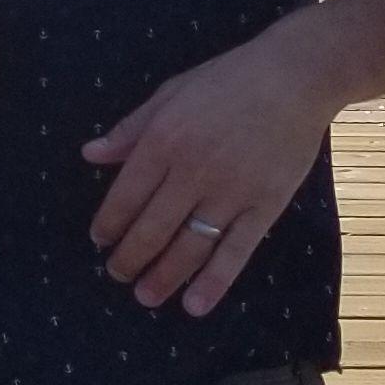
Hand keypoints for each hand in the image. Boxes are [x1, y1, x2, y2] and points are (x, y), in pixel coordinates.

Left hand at [81, 24, 344, 313]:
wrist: (295, 78)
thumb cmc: (228, 81)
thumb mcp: (170, 93)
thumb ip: (130, 129)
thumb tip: (89, 154)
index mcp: (165, 139)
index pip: (125, 195)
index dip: (108, 224)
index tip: (99, 241)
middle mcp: (193, 170)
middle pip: (152, 228)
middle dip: (129, 258)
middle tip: (117, 274)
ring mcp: (231, 191)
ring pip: (188, 247)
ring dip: (163, 278)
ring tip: (145, 296)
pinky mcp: (265, 206)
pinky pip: (235, 252)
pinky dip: (214, 282)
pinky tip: (195, 306)